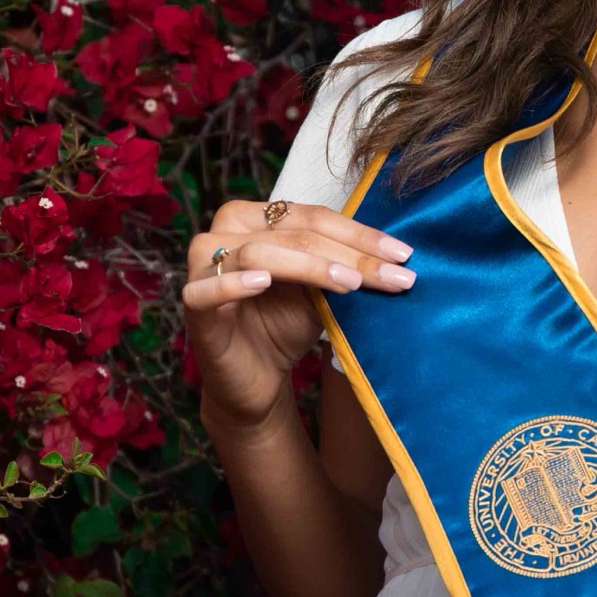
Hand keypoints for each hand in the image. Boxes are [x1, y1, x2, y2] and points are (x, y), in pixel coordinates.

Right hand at [182, 198, 414, 432]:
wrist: (256, 379)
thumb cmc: (285, 326)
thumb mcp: (320, 291)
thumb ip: (343, 266)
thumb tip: (395, 255)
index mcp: (255, 218)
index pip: (312, 217)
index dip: (359, 234)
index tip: (404, 255)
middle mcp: (225, 232)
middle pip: (293, 233)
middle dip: (349, 255)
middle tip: (393, 275)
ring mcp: (203, 266)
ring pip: (259, 253)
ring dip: (308, 266)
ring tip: (349, 283)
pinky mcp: (192, 305)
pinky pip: (207, 290)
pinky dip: (234, 283)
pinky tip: (263, 283)